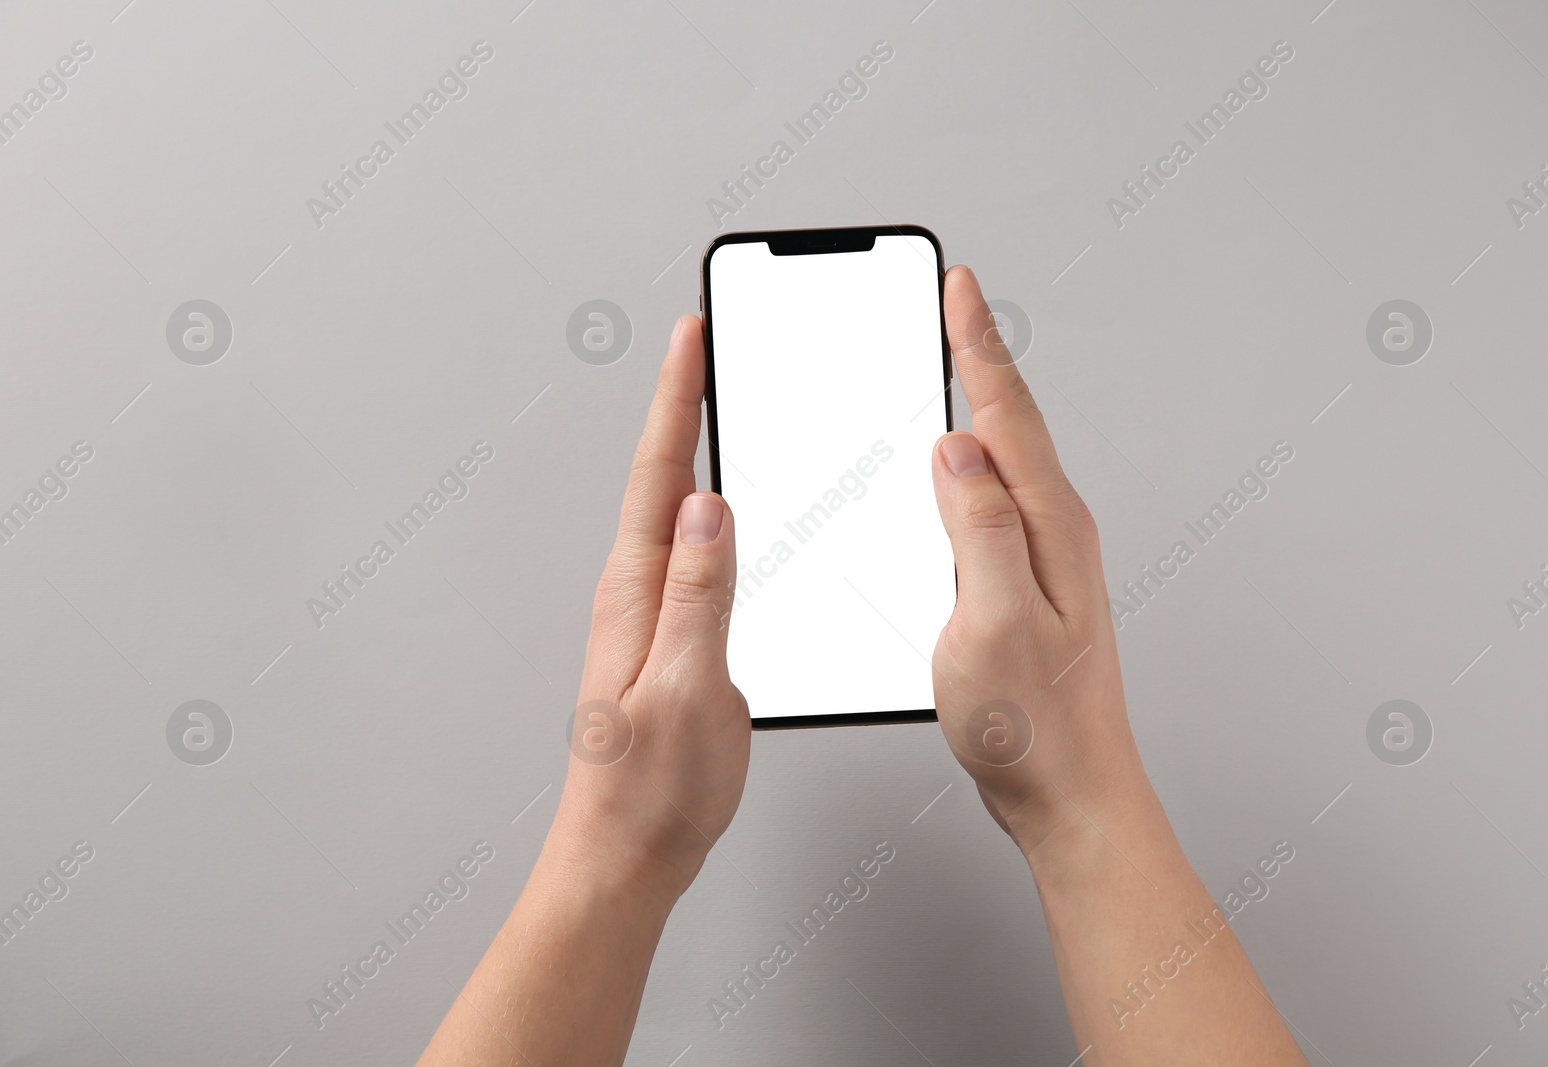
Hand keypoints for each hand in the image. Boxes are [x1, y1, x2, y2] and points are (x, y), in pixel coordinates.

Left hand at [550, 314, 749, 905]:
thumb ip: (701, 595)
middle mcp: (636, 594)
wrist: (625, 855)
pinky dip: (713, 514)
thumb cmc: (650, 791)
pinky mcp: (670, 641)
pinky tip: (731, 512)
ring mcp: (651, 617)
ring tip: (719, 402)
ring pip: (677, 514)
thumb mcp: (688, 688)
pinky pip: (692, 557)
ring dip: (696, 450)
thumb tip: (710, 507)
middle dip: (685, 403)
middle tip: (707, 345)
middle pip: (664, 478)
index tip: (692, 336)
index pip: (662, 474)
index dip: (679, 398)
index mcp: (638, 593)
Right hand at [930, 266, 1145, 859]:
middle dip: (977, 356)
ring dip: (976, 406)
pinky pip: (995, 504)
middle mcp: (1055, 532)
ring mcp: (1045, 559)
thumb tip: (956, 450)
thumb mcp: (991, 623)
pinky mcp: (1026, 587)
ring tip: (949, 363)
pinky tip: (950, 473)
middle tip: (951, 305)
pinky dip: (968, 468)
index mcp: (1049, 527)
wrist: (1072, 795)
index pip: (1006, 413)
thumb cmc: (1034, 728)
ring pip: (1004, 462)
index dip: (977, 344)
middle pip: (1010, 423)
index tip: (958, 288)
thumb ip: (977, 530)